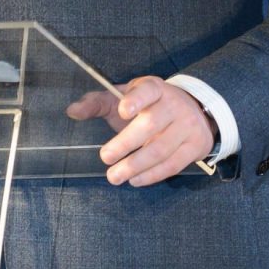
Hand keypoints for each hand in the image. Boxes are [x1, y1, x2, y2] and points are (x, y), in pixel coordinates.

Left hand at [66, 77, 215, 186]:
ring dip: (135, 166)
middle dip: (126, 143)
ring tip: (115, 176)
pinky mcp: (196, 146)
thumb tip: (72, 111)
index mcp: (155, 88)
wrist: (193, 110)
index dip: (136, 100)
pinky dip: (152, 175)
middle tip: (105, 157)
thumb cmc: (149, 105)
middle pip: (150, 125)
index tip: (122, 111)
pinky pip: (172, 165)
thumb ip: (97, 103)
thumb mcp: (124, 97)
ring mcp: (188, 126)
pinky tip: (135, 179)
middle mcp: (174, 104)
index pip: (147, 91)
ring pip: (160, 149)